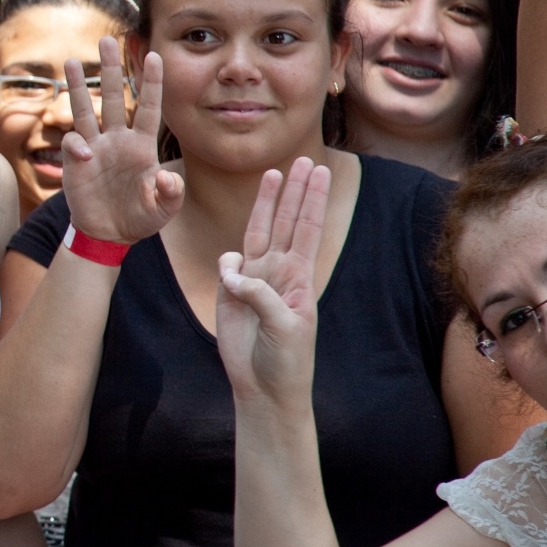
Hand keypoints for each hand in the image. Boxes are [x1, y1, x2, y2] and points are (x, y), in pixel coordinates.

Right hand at [61, 36, 183, 245]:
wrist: (108, 234)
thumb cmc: (140, 218)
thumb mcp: (163, 209)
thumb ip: (170, 194)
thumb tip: (168, 177)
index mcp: (143, 147)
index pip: (150, 108)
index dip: (152, 83)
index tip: (156, 56)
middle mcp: (118, 140)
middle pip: (115, 97)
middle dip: (112, 69)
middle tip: (107, 40)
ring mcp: (96, 148)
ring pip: (86, 109)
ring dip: (80, 86)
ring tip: (73, 60)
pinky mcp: (76, 162)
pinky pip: (74, 143)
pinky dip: (76, 145)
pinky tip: (83, 155)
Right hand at [216, 158, 329, 407]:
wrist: (264, 387)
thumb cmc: (286, 361)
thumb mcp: (285, 329)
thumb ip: (261, 296)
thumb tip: (234, 272)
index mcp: (301, 278)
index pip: (307, 229)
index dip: (312, 199)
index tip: (319, 171)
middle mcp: (279, 272)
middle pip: (287, 221)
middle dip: (294, 190)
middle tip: (302, 158)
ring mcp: (255, 280)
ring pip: (259, 232)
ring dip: (266, 203)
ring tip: (272, 174)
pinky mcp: (230, 293)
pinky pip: (228, 266)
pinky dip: (228, 265)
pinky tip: (231, 278)